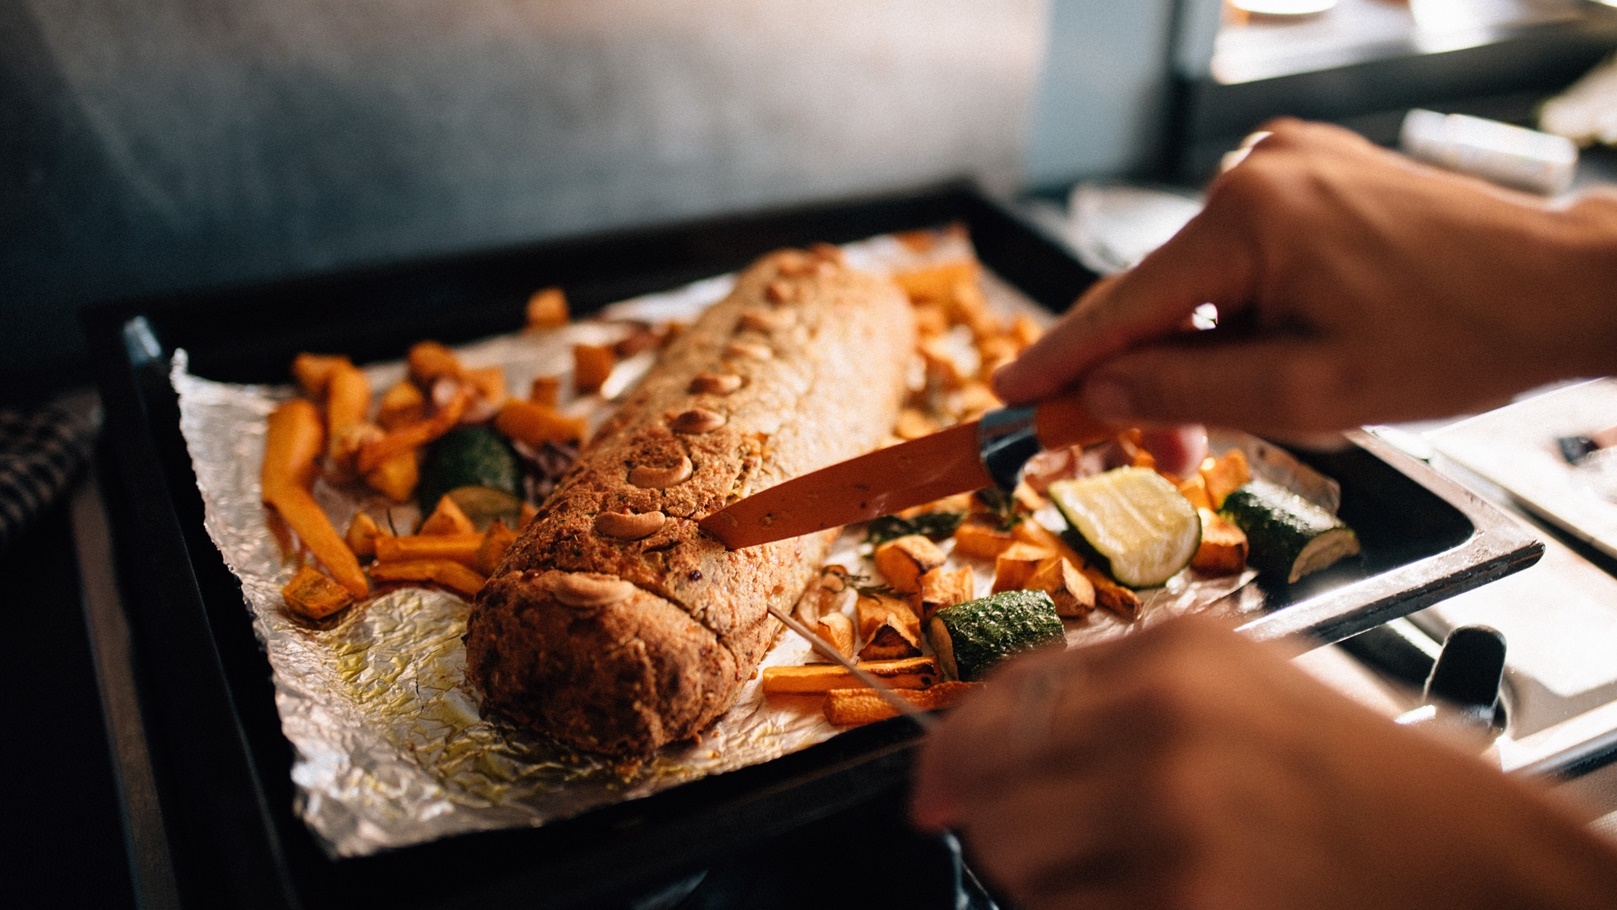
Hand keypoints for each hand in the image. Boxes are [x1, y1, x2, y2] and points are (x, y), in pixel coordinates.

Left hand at [911, 616, 1616, 909]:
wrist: (1470, 856)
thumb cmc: (1354, 769)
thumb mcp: (1238, 677)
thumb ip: (1109, 688)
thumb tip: (979, 738)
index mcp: (1171, 654)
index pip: (1003, 698)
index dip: (949, 751)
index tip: (932, 787)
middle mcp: (1161, 724)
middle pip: (992, 791)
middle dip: (1002, 826)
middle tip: (1047, 841)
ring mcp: (1174, 819)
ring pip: (1019, 866)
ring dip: (1047, 881)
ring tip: (1124, 871)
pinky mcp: (1190, 904)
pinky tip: (1157, 897)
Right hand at [995, 119, 1616, 434]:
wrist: (1561, 288)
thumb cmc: (1458, 338)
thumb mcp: (1311, 394)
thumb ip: (1188, 392)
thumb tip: (1098, 395)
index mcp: (1250, 217)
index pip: (1124, 304)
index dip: (1060, 359)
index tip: (1007, 395)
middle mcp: (1258, 174)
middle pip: (1159, 292)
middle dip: (1143, 375)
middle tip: (1144, 451)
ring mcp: (1288, 167)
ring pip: (1201, 280)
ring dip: (1196, 350)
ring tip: (1223, 423)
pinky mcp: (1312, 176)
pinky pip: (1242, 257)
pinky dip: (1234, 313)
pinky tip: (1258, 361)